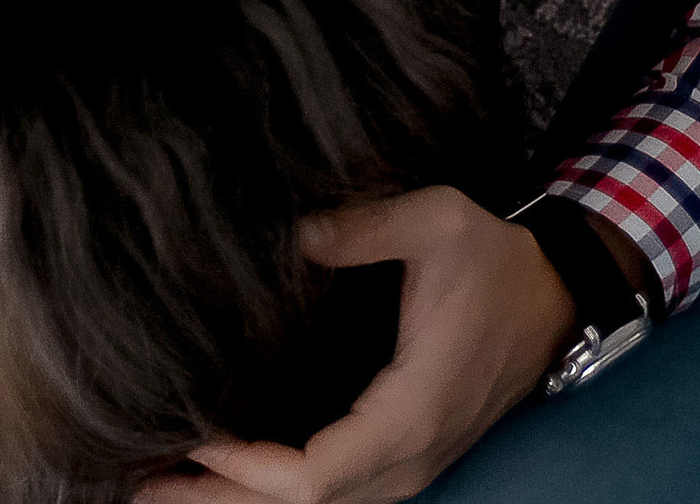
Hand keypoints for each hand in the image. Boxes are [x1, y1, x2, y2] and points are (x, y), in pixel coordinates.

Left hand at [137, 186, 578, 503]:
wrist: (556, 291)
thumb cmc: (494, 258)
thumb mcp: (435, 222)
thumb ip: (359, 227)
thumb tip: (287, 234)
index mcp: (412, 411)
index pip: (318, 474)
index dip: (247, 467)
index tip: (190, 435)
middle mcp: (410, 452)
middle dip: (224, 497)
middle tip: (143, 482)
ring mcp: (412, 459)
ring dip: (243, 498)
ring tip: (165, 483)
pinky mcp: (406, 449)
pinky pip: (337, 486)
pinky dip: (276, 488)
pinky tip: (228, 472)